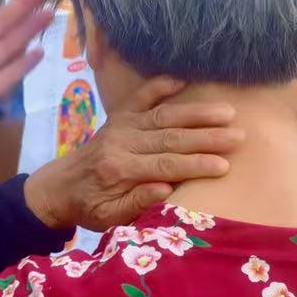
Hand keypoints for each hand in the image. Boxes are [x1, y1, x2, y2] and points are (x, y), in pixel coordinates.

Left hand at [24, 76, 243, 232]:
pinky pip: (140, 97)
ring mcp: (121, 126)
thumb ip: (137, 204)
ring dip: (196, 112)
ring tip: (227, 111)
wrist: (58, 186)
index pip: (165, 166)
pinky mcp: (118, 117)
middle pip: (170, 138)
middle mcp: (121, 143)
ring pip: (163, 115)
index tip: (224, 165)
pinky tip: (182, 79)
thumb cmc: (89, 206)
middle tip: (238, 135)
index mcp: (119, 170)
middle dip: (206, 136)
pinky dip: (160, 85)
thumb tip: (167, 190)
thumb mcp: (109, 218)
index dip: (196, 165)